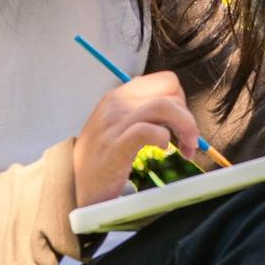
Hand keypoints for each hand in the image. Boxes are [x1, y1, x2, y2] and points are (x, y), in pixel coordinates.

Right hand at [72, 71, 201, 206]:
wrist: (75, 184)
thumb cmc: (104, 156)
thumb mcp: (120, 124)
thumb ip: (144, 111)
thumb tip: (181, 112)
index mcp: (120, 95)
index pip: (166, 81)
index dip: (182, 100)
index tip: (182, 123)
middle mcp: (116, 103)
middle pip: (170, 92)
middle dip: (188, 116)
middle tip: (189, 142)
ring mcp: (114, 122)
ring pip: (165, 106)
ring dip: (185, 126)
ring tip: (185, 147)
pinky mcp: (115, 144)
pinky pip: (149, 130)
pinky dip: (164, 138)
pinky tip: (163, 148)